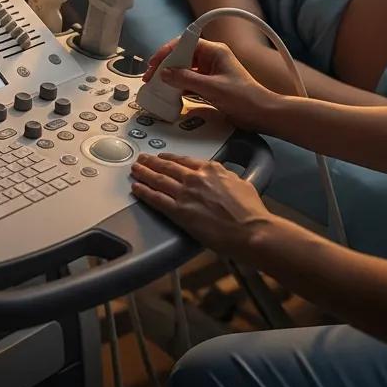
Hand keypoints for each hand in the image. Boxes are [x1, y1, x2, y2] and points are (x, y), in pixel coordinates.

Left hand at [130, 152, 275, 257]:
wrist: (251, 230)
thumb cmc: (251, 212)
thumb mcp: (241, 183)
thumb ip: (226, 178)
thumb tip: (224, 179)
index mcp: (210, 169)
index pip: (184, 160)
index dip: (170, 158)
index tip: (162, 157)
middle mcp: (195, 178)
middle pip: (167, 166)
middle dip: (152, 162)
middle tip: (142, 159)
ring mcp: (185, 193)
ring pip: (158, 179)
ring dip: (144, 173)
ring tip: (135, 170)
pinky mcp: (179, 212)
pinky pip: (156, 199)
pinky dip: (144, 192)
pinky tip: (137, 188)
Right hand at [144, 37, 281, 132]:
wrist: (262, 113)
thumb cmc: (244, 98)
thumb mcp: (212, 88)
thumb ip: (186, 80)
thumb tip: (165, 74)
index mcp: (214, 51)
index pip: (184, 43)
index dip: (167, 52)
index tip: (155, 63)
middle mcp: (211, 58)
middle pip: (182, 56)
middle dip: (165, 65)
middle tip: (152, 76)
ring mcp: (210, 71)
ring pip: (184, 69)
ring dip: (171, 76)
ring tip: (157, 85)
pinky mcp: (210, 84)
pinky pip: (189, 81)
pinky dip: (178, 85)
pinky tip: (170, 93)